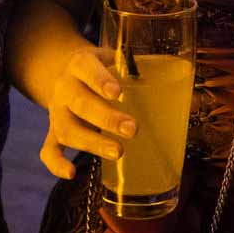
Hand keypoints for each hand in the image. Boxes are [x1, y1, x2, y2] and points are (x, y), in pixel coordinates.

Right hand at [38, 44, 140, 179]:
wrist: (63, 70)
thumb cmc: (100, 67)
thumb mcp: (113, 58)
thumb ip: (139, 71)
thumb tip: (185, 97)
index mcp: (80, 64)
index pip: (87, 69)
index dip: (100, 80)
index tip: (117, 93)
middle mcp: (65, 87)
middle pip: (80, 103)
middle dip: (106, 118)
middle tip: (132, 129)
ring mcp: (56, 110)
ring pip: (66, 128)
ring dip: (91, 143)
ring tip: (118, 152)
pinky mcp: (52, 130)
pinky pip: (48, 149)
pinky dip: (56, 163)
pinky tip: (71, 174)